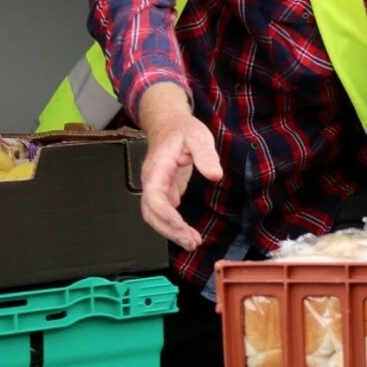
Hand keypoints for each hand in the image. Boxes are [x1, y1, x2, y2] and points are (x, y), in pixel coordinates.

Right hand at [137, 83, 222, 249]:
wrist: (169, 124)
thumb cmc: (182, 129)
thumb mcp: (198, 135)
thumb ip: (206, 154)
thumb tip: (215, 175)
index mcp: (158, 166)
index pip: (154, 195)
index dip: (165, 214)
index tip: (181, 226)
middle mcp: (152, 179)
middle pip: (151, 211)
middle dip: (169, 230)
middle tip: (191, 242)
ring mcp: (156, 186)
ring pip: (155, 215)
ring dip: (171, 231)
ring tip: (192, 243)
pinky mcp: (164, 190)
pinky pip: (164, 212)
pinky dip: (174, 225)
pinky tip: (188, 234)